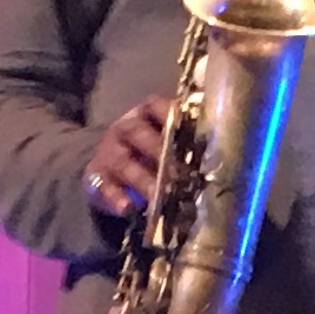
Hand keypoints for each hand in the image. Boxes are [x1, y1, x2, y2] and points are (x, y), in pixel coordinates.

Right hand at [83, 94, 174, 224]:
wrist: (108, 170)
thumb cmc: (147, 154)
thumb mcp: (162, 141)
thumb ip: (183, 142)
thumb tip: (219, 155)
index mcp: (144, 116)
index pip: (156, 106)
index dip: (169, 113)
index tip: (186, 127)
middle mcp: (124, 129)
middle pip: (139, 134)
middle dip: (159, 151)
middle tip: (179, 172)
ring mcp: (108, 153)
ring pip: (124, 163)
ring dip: (142, 179)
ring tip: (158, 195)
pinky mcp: (95, 177)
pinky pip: (103, 187)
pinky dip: (115, 198)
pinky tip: (127, 208)